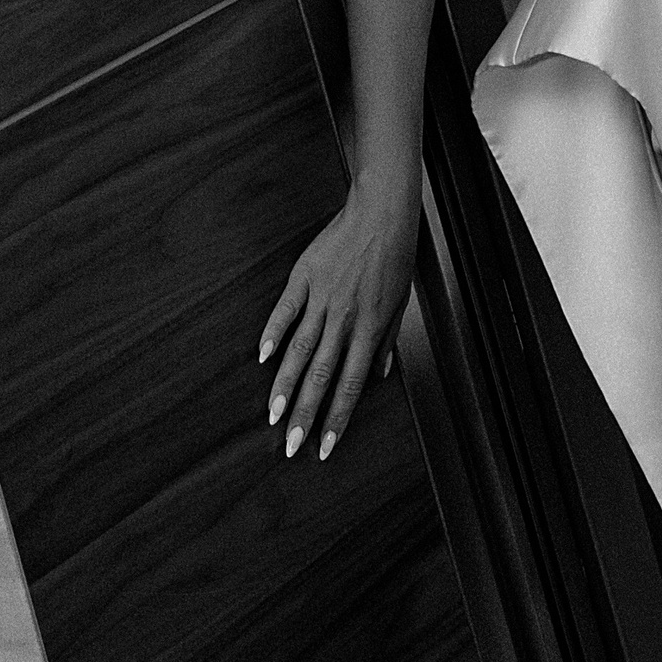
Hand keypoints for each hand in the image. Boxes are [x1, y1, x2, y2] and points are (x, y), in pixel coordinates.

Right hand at [258, 182, 418, 462]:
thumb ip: (387, 340)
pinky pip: (285, 310)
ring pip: (300, 350)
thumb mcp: (400, 301)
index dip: (337, 418)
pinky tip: (261, 356)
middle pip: (321, 376)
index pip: (350, 384)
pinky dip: (273, 332)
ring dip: (285, 385)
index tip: (324, 447)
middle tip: (289, 445)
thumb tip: (381, 374)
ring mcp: (323, 298)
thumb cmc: (395, 258)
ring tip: (271, 414)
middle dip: (304, 414)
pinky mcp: (305, 277)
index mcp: (369, 328)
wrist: (382, 213)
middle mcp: (344, 319)